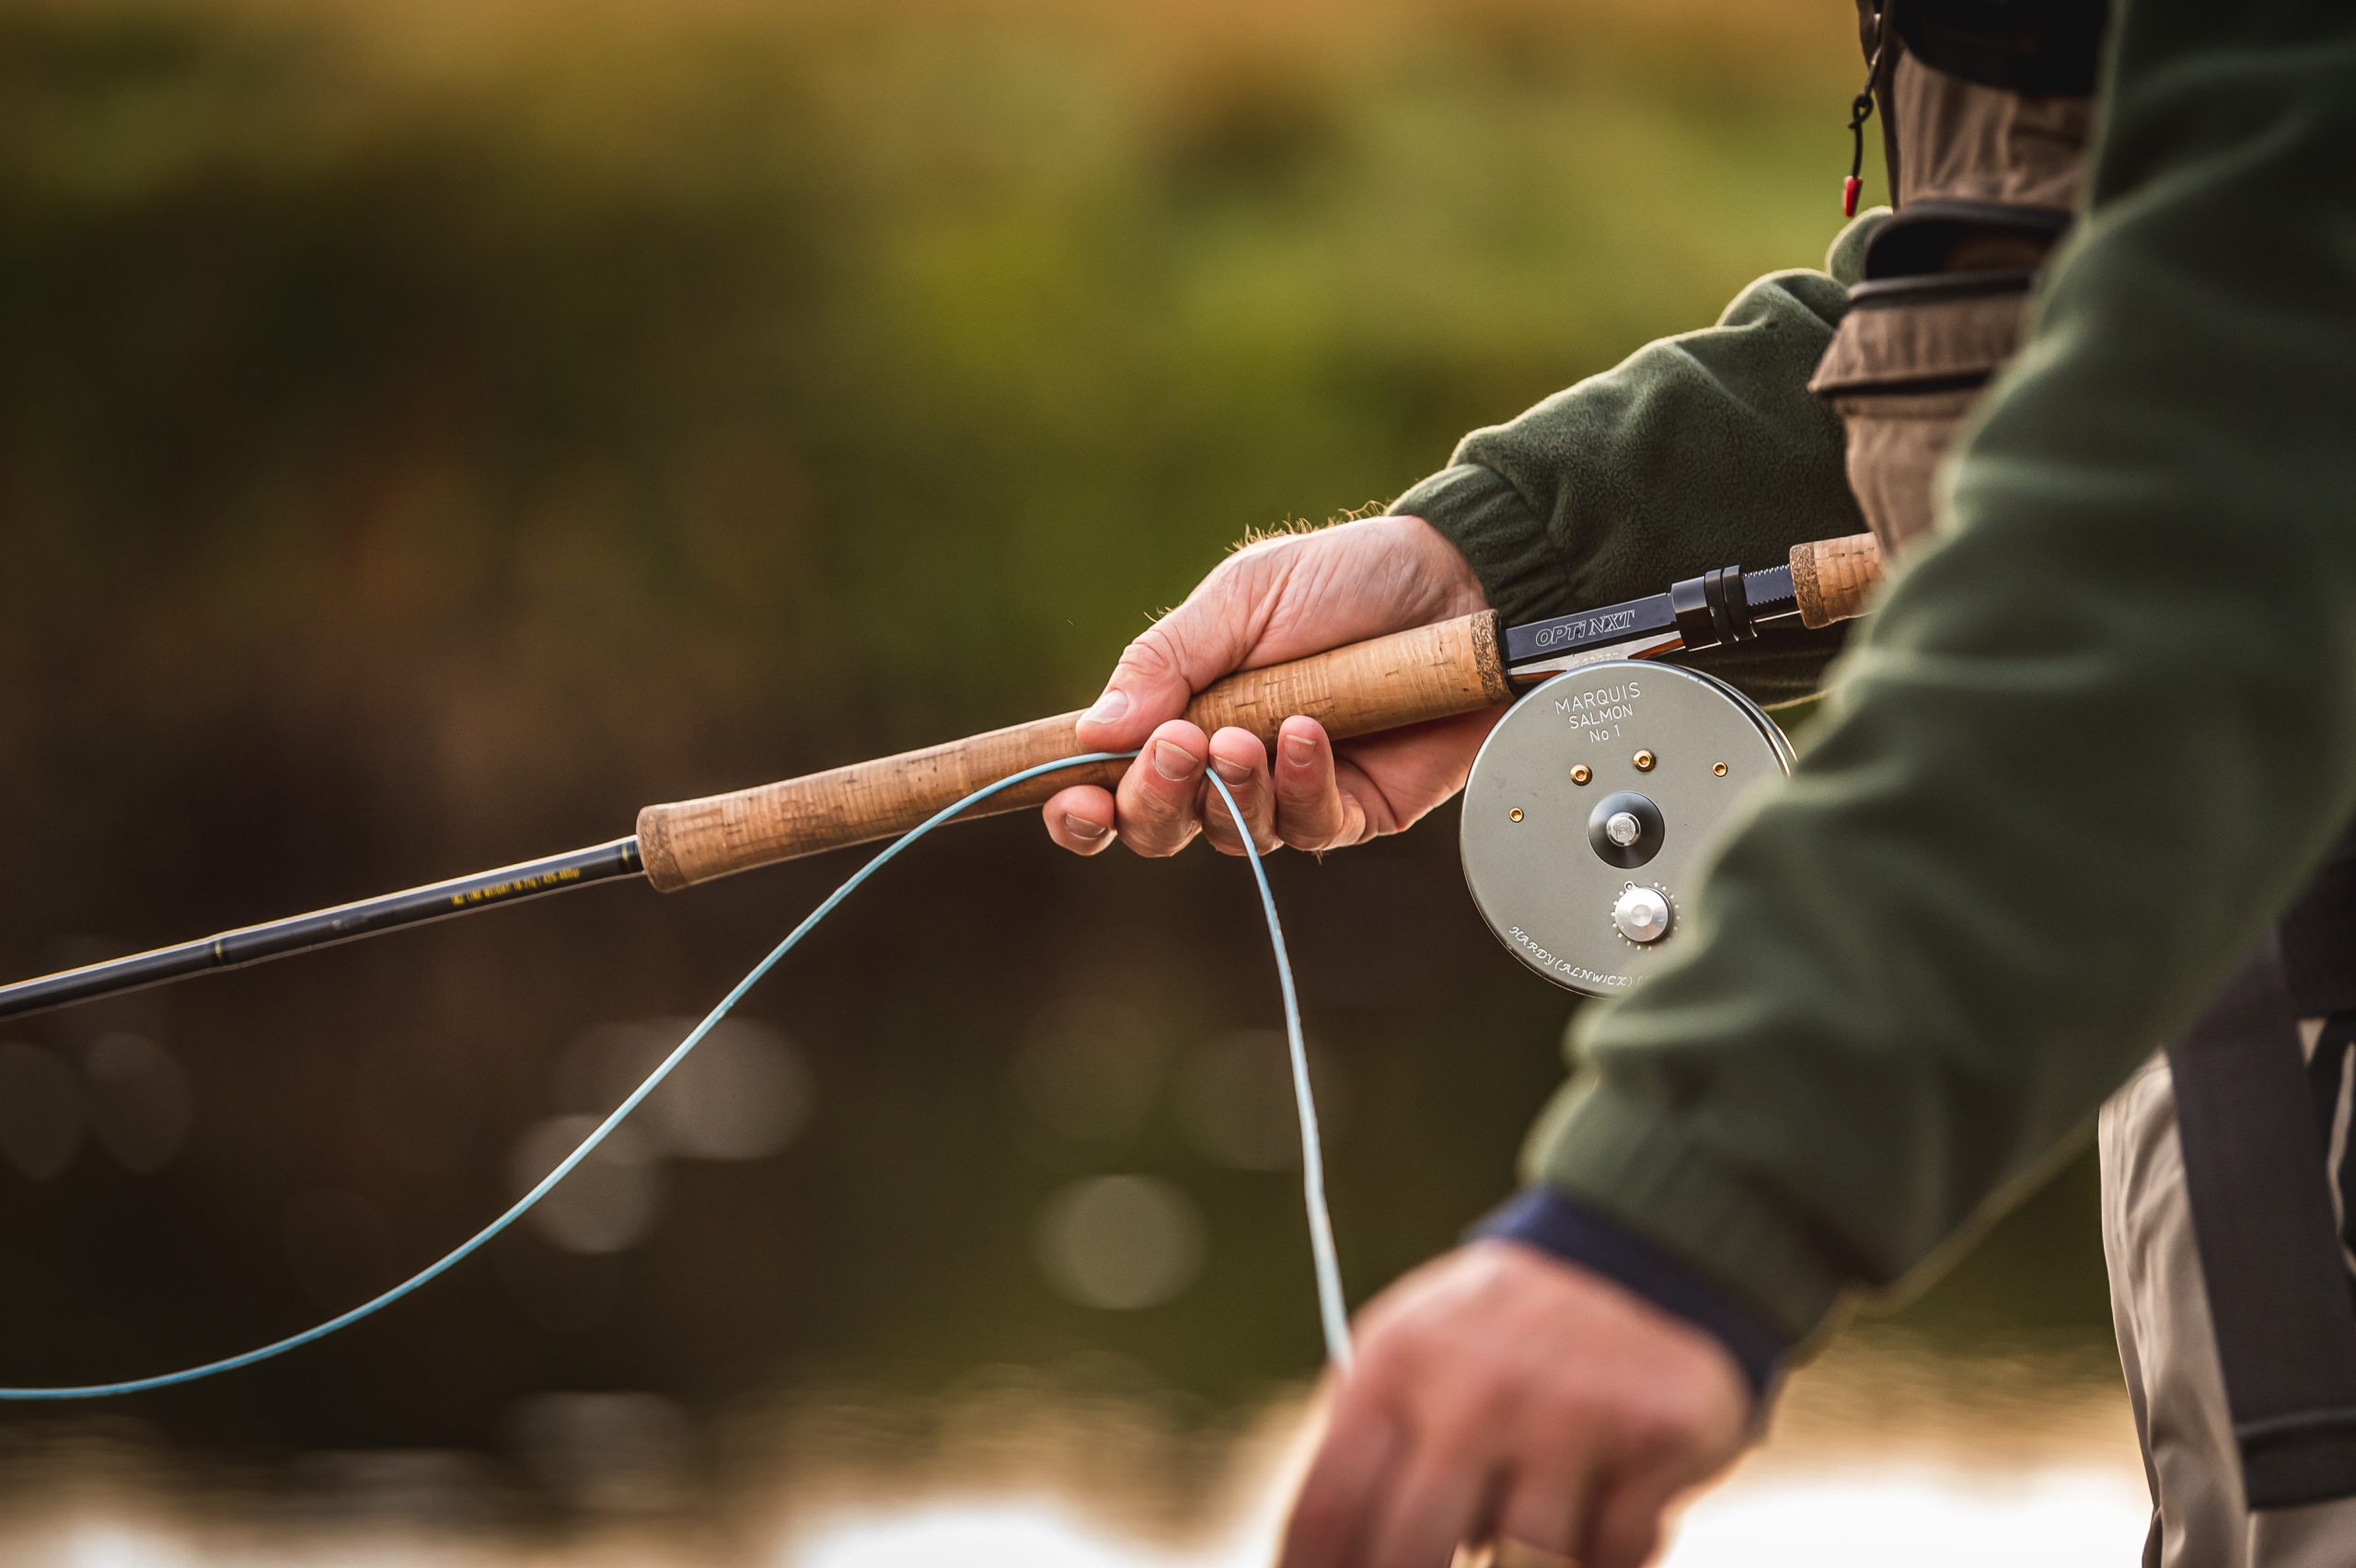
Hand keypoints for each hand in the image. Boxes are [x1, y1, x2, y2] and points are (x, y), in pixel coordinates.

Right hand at [1043, 514, 1495, 857]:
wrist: (1456, 578)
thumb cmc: (1344, 580)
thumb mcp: (1240, 599)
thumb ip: (1165, 662)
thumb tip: (1092, 730)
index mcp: (1185, 713)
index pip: (1114, 782)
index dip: (1083, 807)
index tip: (1071, 797)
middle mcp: (1231, 764)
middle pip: (1162, 827)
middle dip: (1154, 797)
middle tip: (1177, 747)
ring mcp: (1294, 792)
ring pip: (1234, 834)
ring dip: (1230, 790)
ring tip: (1245, 736)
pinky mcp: (1360, 809)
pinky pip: (1312, 825)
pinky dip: (1299, 785)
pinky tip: (1307, 734)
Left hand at [1280, 1242, 1751, 1567]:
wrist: (1632, 1258)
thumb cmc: (1494, 1342)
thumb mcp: (1408, 1359)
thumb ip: (1358, 1450)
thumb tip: (1307, 1563)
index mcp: (1398, 1362)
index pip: (1328, 1508)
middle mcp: (1478, 1383)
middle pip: (1412, 1556)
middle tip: (1434, 1563)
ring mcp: (1572, 1407)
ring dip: (1523, 1565)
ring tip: (1524, 1532)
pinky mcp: (1659, 1432)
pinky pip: (1616, 1554)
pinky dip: (1607, 1554)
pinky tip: (1600, 1506)